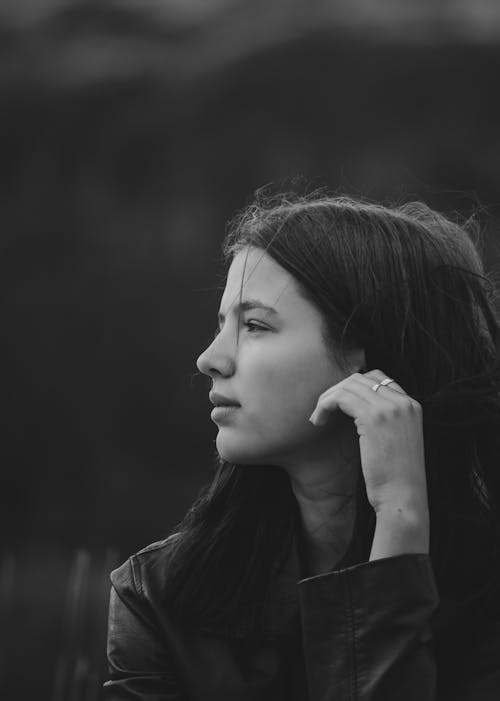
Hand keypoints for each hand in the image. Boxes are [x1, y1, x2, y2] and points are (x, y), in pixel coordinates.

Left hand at [309, 370, 427, 517]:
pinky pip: (341, 398)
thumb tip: (357, 409)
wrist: (404, 498)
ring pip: (348, 386)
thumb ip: (385, 420)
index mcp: (412, 405)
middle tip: (322, 411)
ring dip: (327, 398)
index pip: (378, 378)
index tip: (339, 405)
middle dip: (337, 391)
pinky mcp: (373, 417)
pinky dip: (325, 405)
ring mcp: (390, 407)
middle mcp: (403, 402)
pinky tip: (318, 421)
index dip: (354, 388)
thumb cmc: (396, 477)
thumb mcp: (397, 440)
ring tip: (318, 418)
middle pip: (361, 378)